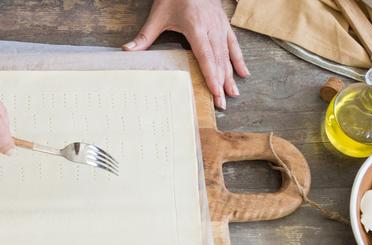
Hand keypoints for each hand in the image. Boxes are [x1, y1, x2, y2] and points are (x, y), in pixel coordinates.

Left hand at [123, 0, 249, 109]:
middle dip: (221, 82)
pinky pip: (233, 44)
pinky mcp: (224, 24)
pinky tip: (244, 73)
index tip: (215, 92)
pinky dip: (238, 59)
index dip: (211, 75)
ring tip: (234, 94)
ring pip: (227, 54)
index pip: (205, 55)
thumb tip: (127, 51)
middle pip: (218, 59)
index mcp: (195, 26)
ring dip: (231, 75)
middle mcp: (211, 27)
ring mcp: (220, 26)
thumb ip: (145, 36)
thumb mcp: (158, 14)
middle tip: (222, 103)